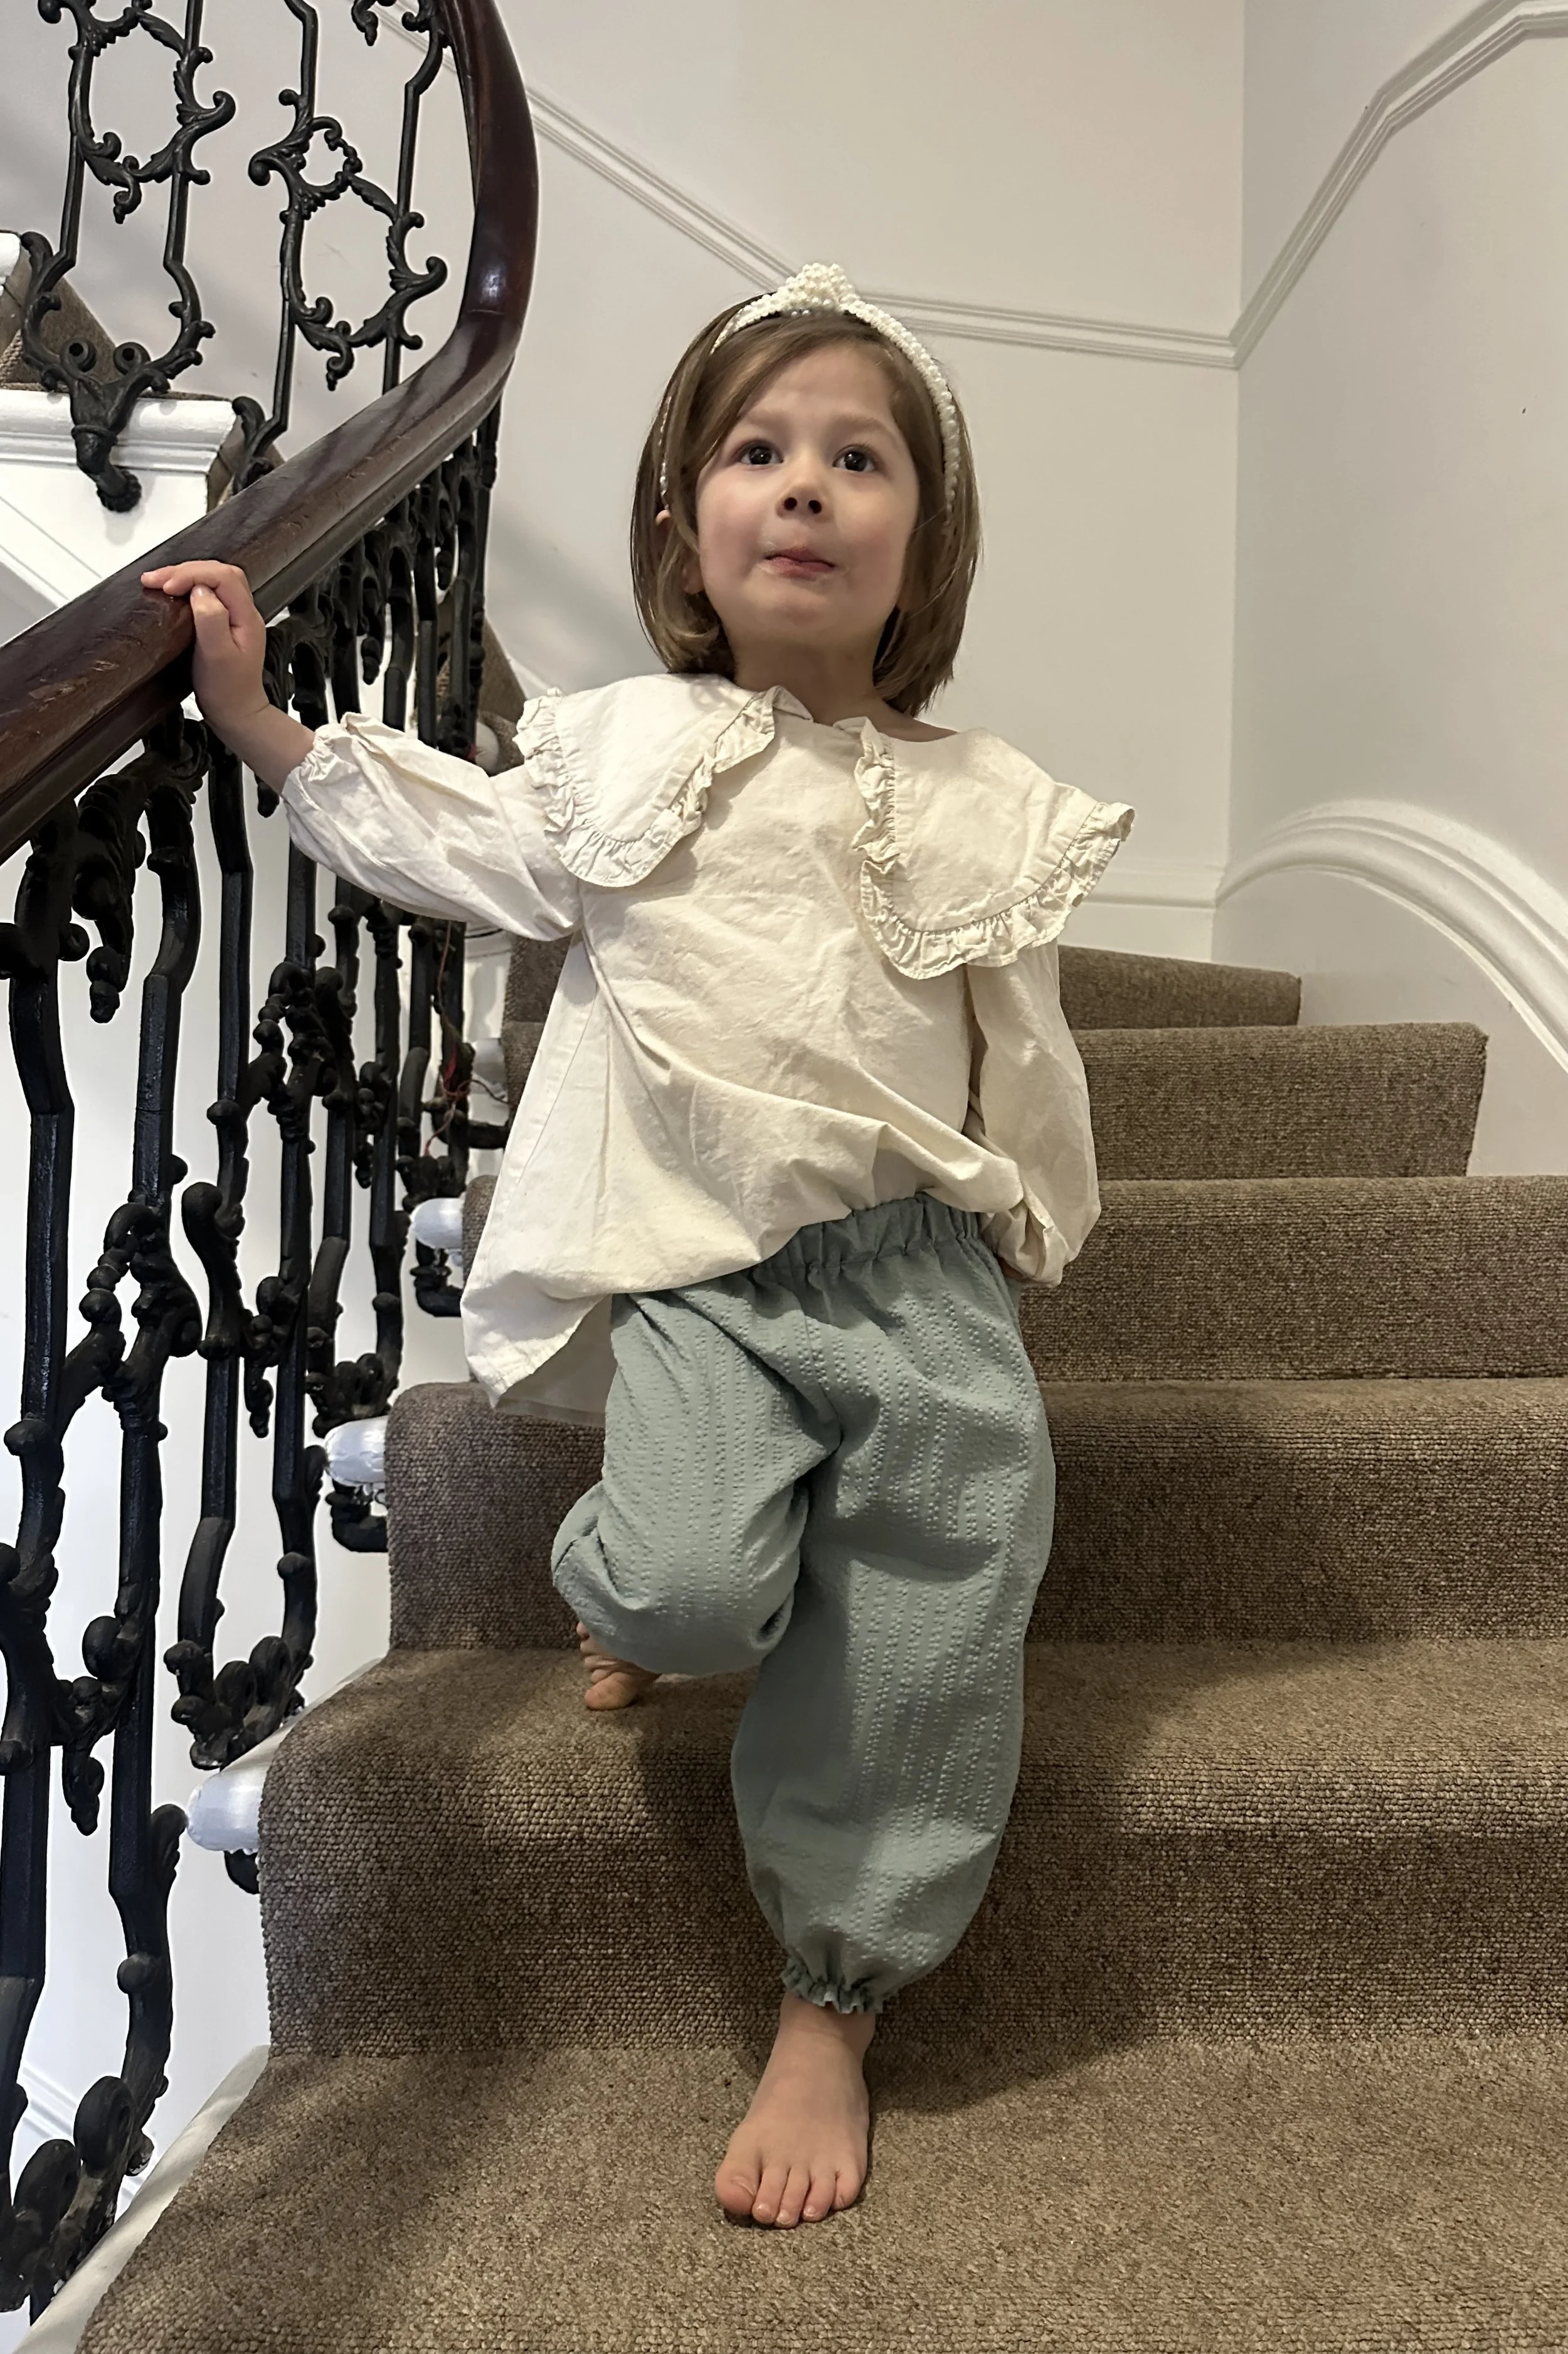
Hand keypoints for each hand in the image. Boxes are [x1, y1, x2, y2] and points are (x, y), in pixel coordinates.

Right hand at [140, 559, 268, 739]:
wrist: (236, 713)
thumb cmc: (227, 690)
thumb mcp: (217, 655)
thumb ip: (211, 619)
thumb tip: (200, 591)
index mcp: (246, 616)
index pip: (222, 577)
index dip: (192, 574)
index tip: (167, 587)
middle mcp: (244, 612)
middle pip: (217, 573)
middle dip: (184, 570)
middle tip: (154, 579)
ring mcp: (235, 617)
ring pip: (213, 581)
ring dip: (185, 576)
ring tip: (157, 581)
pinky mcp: (224, 623)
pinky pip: (208, 594)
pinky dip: (188, 588)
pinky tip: (172, 592)